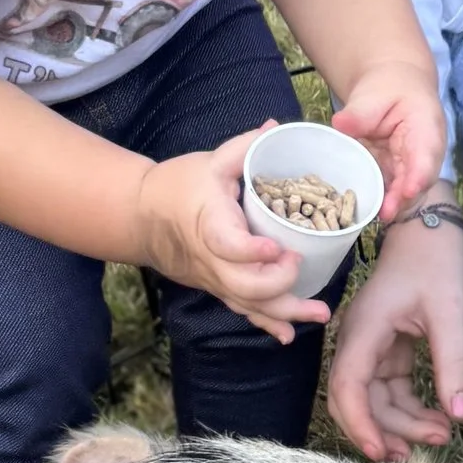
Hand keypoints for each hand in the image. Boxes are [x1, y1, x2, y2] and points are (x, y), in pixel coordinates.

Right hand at [131, 132, 325, 345]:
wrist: (143, 216)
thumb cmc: (179, 184)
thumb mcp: (210, 160)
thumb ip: (244, 146)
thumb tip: (276, 126)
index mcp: (209, 222)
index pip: (227, 243)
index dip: (250, 250)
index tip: (274, 247)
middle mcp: (211, 257)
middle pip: (242, 284)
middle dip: (276, 283)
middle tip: (298, 264)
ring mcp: (215, 277)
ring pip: (247, 304)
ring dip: (284, 312)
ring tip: (319, 313)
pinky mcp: (218, 287)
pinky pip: (242, 310)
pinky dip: (266, 324)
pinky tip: (289, 335)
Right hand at [327, 212, 462, 462]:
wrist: (430, 226)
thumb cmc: (437, 260)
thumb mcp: (451, 312)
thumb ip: (454, 364)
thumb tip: (460, 417)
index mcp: (365, 328)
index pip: (349, 386)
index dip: (361, 424)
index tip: (382, 452)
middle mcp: (358, 339)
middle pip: (357, 399)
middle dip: (386, 430)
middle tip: (427, 447)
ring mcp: (369, 344)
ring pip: (373, 397)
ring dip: (401, 422)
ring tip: (441, 435)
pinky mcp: (385, 347)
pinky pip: (387, 387)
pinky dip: (408, 407)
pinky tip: (435, 418)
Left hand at [330, 56, 448, 214]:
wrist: (395, 88)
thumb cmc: (389, 88)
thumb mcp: (374, 94)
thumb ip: (360, 111)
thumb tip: (341, 124)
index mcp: (426, 128)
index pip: (426, 155)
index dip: (419, 175)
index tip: (408, 190)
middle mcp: (425, 152)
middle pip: (419, 180)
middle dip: (403, 199)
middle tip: (385, 214)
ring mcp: (412, 166)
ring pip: (406, 191)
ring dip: (392, 204)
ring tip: (374, 217)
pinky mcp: (397, 174)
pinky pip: (391, 190)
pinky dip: (381, 200)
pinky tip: (365, 209)